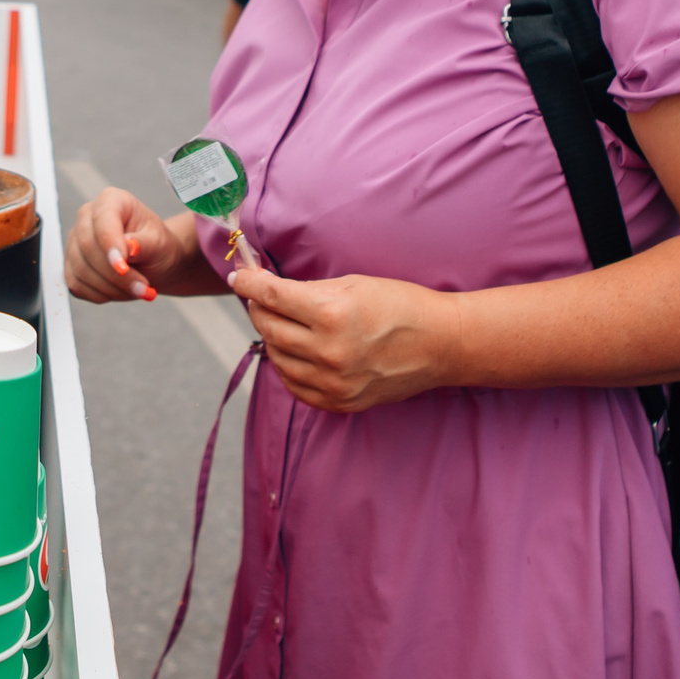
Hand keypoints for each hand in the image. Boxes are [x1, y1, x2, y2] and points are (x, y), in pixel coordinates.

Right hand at [65, 188, 182, 303]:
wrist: (153, 261)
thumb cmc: (156, 245)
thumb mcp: (159, 243)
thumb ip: (143, 244)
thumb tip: (129, 247)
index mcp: (110, 200)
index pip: (102, 220)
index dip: (110, 245)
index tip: (123, 268)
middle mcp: (86, 218)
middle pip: (87, 248)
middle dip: (116, 275)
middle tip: (143, 289)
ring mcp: (75, 242)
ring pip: (81, 271)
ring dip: (112, 289)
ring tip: (138, 290)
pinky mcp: (71, 266)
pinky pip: (77, 286)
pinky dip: (101, 295)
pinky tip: (121, 292)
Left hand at [227, 265, 452, 412]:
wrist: (441, 343)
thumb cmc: (399, 304)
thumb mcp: (352, 284)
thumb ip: (307, 291)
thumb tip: (270, 289)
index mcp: (331, 315)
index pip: (271, 297)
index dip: (248, 283)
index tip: (238, 276)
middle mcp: (328, 353)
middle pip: (269, 328)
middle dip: (257, 308)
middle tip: (258, 297)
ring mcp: (334, 383)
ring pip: (278, 358)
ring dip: (271, 337)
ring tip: (278, 322)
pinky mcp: (341, 403)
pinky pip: (295, 386)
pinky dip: (287, 366)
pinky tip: (292, 351)